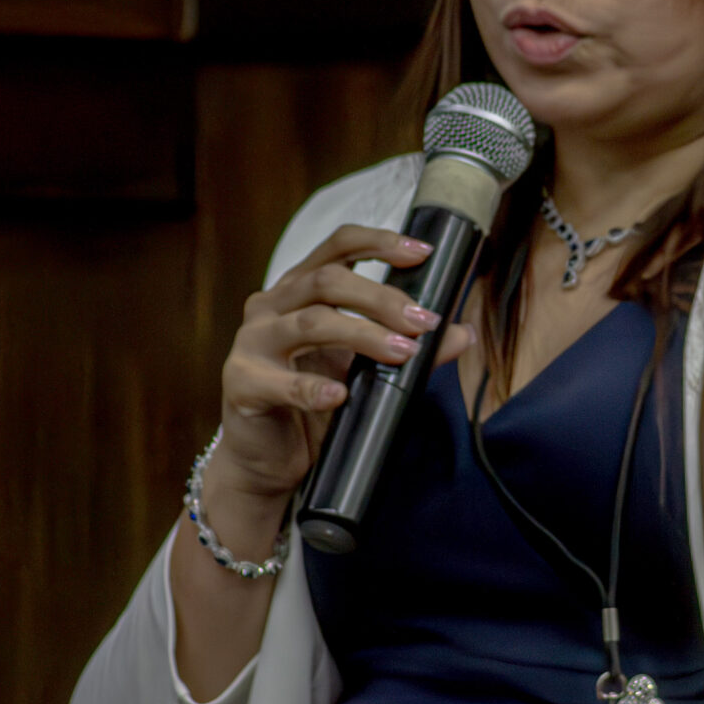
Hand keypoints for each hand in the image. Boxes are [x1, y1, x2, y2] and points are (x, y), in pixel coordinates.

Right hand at [201, 224, 474, 556]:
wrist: (266, 461)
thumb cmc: (312, 407)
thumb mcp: (364, 373)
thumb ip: (406, 348)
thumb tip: (462, 333)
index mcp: (297, 290)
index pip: (337, 246)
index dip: (379, 242)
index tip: (422, 252)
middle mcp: (270, 306)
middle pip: (327, 281)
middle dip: (382, 298)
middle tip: (423, 322)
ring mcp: (251, 343)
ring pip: (311, 322)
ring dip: (363, 335)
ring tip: (402, 353)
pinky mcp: (241, 383)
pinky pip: (280, 382)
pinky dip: (313, 388)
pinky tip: (339, 396)